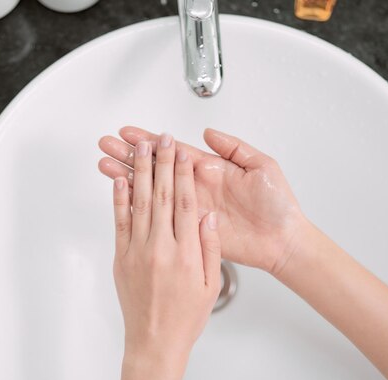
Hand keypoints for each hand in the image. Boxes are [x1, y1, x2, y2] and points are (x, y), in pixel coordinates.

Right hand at [100, 127, 305, 275]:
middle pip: (155, 167)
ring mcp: (190, 208)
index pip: (172, 152)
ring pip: (151, 190)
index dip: (150, 142)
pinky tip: (123, 195)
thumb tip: (209, 133)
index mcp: (210, 169)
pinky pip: (160, 216)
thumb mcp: (261, 166)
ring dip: (127, 177)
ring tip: (105, 166)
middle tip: (106, 145)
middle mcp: (195, 186)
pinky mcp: (189, 229)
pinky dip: (140, 206)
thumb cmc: (277, 204)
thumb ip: (234, 148)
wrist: (282, 239)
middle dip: (129, 155)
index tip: (129, 133)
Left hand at [112, 134, 221, 359]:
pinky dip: (119, 199)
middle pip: (162, 196)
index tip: (183, 152)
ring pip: (139, 203)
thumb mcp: (210, 285)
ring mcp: (137, 251)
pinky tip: (120, 179)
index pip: (187, 203)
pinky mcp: (121, 257)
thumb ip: (210, 248)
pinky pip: (119, 222)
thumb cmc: (185, 317)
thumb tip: (207, 217)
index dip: (184, 173)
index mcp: (187, 254)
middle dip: (162, 162)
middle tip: (162, 138)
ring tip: (139, 148)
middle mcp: (160, 248)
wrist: (154, 342)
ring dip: (140, 172)